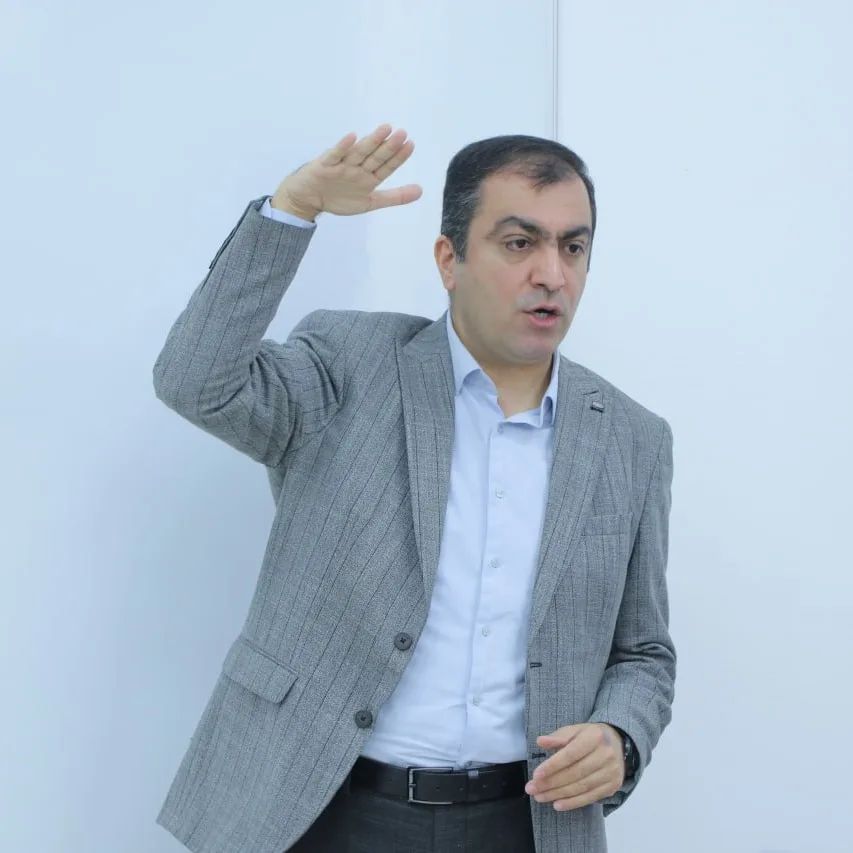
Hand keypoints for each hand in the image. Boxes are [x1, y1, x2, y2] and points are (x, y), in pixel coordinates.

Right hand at [271, 123, 422, 220]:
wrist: (308, 199)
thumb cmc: (339, 197)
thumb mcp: (371, 201)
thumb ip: (395, 197)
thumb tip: (421, 191)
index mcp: (369, 177)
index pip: (386, 166)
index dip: (398, 157)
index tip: (410, 144)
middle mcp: (357, 168)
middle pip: (375, 157)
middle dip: (388, 147)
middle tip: (402, 133)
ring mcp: (342, 165)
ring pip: (359, 153)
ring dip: (371, 142)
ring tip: (385, 129)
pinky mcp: (325, 166)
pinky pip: (334, 155)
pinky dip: (342, 147)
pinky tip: (352, 136)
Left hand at [524, 723, 624, 810]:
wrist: (617, 743)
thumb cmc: (589, 736)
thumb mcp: (574, 730)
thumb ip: (557, 737)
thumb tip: (540, 741)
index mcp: (594, 736)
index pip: (570, 754)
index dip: (553, 765)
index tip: (536, 775)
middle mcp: (606, 754)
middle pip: (575, 773)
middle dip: (551, 783)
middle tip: (532, 789)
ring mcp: (611, 772)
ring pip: (581, 787)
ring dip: (558, 794)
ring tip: (540, 797)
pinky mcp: (612, 786)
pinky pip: (590, 797)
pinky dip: (572, 803)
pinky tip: (557, 804)